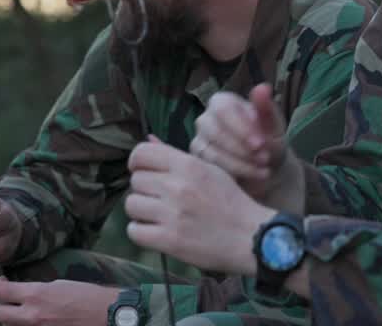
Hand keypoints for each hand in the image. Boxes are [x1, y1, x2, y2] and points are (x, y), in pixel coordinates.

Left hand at [0, 277, 118, 324]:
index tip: (3, 282)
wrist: (104, 314)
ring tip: (23, 309)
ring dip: (12, 317)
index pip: (1, 292)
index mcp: (36, 294)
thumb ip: (35, 290)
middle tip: (8, 298)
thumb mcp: (58, 284)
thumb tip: (21, 292)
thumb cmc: (85, 295)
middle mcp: (32, 315)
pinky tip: (36, 319)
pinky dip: (26, 325)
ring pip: (8, 325)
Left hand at [126, 139, 271, 274]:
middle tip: (160, 198)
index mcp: (189, 165)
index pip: (141, 154)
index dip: (137, 162)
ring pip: (131, 205)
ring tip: (159, 215)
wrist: (250, 236)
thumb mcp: (209, 170)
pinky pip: (134, 231)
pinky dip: (142, 232)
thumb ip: (176, 156)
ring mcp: (172, 214)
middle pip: (135, 180)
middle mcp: (177, 186)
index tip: (144, 172)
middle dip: (144, 189)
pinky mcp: (168, 240)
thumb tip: (147, 141)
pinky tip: (156, 231)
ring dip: (142, 211)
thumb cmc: (230, 201)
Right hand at [191, 83, 293, 199]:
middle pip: (215, 131)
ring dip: (241, 163)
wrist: (267, 166)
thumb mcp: (273, 126)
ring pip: (212, 153)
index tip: (261, 144)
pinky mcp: (198, 161)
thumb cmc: (269, 140)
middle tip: (265, 159)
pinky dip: (236, 173)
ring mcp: (199, 140)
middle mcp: (206, 118)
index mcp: (222, 102)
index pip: (224, 109)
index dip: (242, 127)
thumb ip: (266, 108)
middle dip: (242, 148)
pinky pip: (212, 168)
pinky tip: (255, 174)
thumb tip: (263, 87)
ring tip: (264, 169)